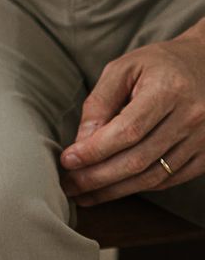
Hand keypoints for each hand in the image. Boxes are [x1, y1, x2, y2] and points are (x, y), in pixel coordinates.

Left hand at [60, 26, 204, 204]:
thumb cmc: (157, 65)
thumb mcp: (122, 69)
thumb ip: (100, 103)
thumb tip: (81, 142)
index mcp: (167, 91)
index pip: (128, 131)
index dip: (95, 150)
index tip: (67, 161)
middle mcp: (190, 118)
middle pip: (139, 159)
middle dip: (98, 177)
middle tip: (69, 185)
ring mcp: (202, 140)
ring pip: (154, 176)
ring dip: (116, 190)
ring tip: (86, 195)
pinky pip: (170, 179)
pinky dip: (140, 186)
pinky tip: (115, 188)